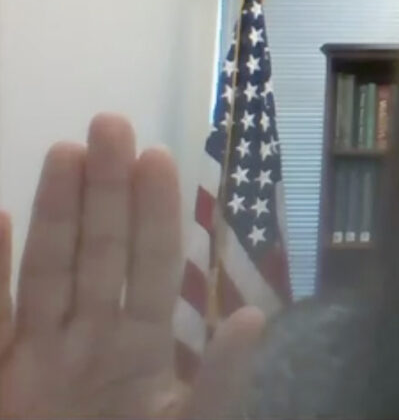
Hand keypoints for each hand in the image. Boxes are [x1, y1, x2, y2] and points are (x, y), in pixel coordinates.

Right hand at [0, 114, 266, 418]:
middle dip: (106, 190)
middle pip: (99, 251)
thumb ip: (219, 384)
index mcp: (138, 351)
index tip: (161, 156)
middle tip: (113, 122)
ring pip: (47, 269)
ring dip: (56, 212)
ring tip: (67, 151)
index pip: (150, 266)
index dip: (155, 213)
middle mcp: (87, 341)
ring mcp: (36, 357)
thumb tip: (254, 322)